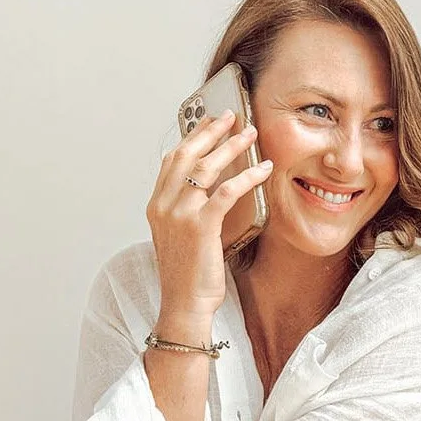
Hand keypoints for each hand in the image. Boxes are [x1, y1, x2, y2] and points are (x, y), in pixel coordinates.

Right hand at [148, 107, 273, 314]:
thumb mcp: (180, 235)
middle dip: (211, 132)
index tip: (209, 123)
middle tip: (232, 117)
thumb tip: (210, 188)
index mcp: (157, 205)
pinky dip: (247, 177)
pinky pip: (226, 192)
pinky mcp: (201, 227)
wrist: (184, 303)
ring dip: (231, 147)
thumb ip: (187, 210)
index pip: (172, 161)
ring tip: (250, 135)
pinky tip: (263, 170)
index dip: (192, 138)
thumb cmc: (187, 273)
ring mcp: (180, 215)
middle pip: (187, 156)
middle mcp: (164, 206)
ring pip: (206, 168)